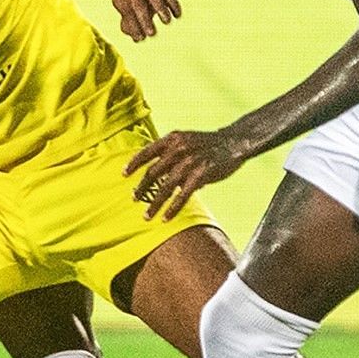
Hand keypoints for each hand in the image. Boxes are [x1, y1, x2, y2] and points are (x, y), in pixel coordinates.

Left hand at [111, 0, 181, 41]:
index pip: (125, 11)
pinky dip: (173, 3)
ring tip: (166, 22)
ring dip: (160, 8)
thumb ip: (131, 28)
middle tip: (152, 34)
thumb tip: (136, 38)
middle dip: (144, 19)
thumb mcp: (132, 18)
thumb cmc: (139, 5)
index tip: (141, 38)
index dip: (132, 25)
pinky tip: (177, 15)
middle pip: (137, 2)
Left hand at [124, 128, 250, 219]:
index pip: (147, 152)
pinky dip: (172, 208)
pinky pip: (183, 195)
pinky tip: (166, 218)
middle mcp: (178, 149)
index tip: (123, 175)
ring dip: (154, 204)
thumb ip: (170, 154)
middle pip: (153, 172)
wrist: (234, 142)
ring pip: (165, 187)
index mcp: (172, 139)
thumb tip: (156, 174)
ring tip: (146, 216)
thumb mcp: (186, 141)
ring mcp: (189, 162)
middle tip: (134, 200)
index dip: (133, 164)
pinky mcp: (201, 175)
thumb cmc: (207, 144)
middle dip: (141, 188)